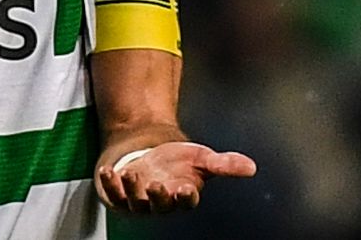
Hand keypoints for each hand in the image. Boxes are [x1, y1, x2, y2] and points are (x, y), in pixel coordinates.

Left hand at [96, 138, 257, 213]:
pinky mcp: (119, 195)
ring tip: (132, 172)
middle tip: (156, 186)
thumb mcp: (201, 158)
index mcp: (182, 195)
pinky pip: (113, 195)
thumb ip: (224, 164)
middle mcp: (161, 202)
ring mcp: (139, 200)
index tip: (186, 188)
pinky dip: (109, 184)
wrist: (149, 154)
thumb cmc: (177, 162)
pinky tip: (109, 172)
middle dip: (158, 197)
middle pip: (160, 206)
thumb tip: (251, 167)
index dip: (185, 197)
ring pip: (136, 202)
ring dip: (133, 189)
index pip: (186, 201)